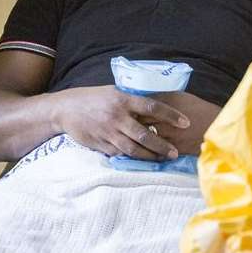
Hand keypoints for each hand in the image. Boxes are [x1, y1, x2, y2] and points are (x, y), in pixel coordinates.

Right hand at [49, 85, 189, 160]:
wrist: (66, 109)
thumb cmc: (94, 98)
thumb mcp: (114, 92)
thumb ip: (132, 101)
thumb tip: (155, 109)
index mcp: (123, 100)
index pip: (152, 107)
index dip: (171, 115)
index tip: (186, 122)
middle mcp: (117, 117)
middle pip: (145, 135)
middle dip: (162, 145)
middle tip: (175, 152)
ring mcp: (108, 132)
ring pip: (133, 149)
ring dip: (150, 156)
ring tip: (163, 159)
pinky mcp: (101, 145)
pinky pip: (120, 154)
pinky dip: (132, 158)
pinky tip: (142, 160)